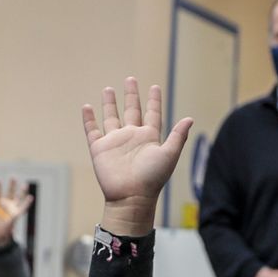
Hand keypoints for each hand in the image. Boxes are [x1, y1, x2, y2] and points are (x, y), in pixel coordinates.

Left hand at [0, 178, 32, 246]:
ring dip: (21, 192)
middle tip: (13, 177)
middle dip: (12, 185)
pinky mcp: (16, 214)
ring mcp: (11, 209)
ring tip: (25, 185)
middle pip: (10, 192)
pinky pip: (23, 208)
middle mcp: (6, 204)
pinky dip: (27, 203)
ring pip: (18, 198)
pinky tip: (30, 197)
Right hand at [82, 77, 192, 233]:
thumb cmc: (152, 178)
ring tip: (108, 89)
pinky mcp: (100, 148)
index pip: (152, 114)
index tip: (154, 87)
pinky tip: (87, 107)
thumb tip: (190, 118)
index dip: (154, 101)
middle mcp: (132, 137)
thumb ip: (178, 136)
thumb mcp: (169, 154)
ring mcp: (115, 141)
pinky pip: (92, 130)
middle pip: (132, 110)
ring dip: (110, 104)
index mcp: (149, 137)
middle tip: (130, 79)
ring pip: (111, 117)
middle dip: (131, 95)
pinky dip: (89, 119)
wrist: (131, 197)